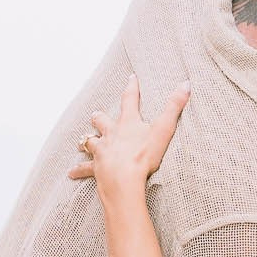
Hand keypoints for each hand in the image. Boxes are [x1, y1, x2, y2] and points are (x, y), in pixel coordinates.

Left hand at [70, 75, 188, 194]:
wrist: (124, 178)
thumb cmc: (144, 155)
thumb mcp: (164, 129)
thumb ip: (174, 107)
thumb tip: (186, 84)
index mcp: (127, 123)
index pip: (130, 99)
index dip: (132, 88)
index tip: (131, 78)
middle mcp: (111, 133)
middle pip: (102, 120)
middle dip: (100, 117)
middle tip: (97, 115)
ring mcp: (102, 150)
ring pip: (90, 141)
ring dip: (87, 140)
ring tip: (83, 141)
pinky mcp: (96, 168)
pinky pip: (84, 169)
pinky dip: (78, 170)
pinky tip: (71, 173)